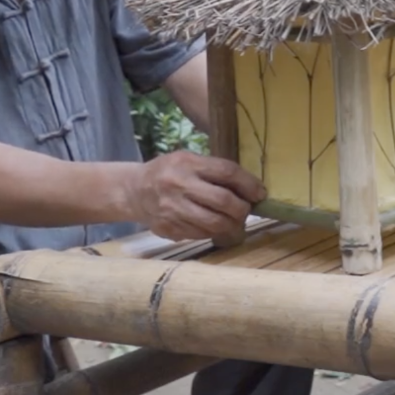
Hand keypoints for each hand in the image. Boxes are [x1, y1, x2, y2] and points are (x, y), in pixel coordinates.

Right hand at [124, 151, 264, 240]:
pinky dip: (213, 232)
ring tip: (235, 221)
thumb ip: (213, 170)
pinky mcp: (169, 229)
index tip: (260, 193)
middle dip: (242, 209)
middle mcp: (179, 186)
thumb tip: (249, 188)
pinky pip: (201, 234)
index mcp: (187, 164)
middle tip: (246, 210)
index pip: (226, 172)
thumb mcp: (188, 160)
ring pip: (214, 223)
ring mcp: (172, 210)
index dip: (248, 184)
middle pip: (223, 201)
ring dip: (231, 225)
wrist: (135, 191)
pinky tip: (215, 226)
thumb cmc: (168, 172)